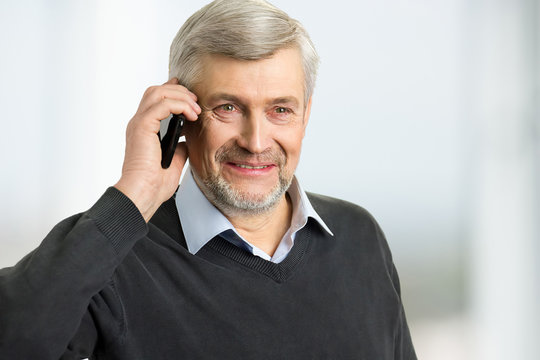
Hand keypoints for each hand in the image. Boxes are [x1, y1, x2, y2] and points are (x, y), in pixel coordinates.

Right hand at [114, 78, 200, 221]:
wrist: (144, 193)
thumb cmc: (155, 183)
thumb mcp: (174, 159)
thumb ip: (179, 145)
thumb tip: (188, 139)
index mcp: (144, 129)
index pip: (156, 100)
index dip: (173, 91)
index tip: (190, 95)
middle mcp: (139, 123)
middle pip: (156, 91)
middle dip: (179, 91)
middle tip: (196, 101)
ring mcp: (139, 123)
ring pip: (158, 92)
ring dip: (180, 96)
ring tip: (196, 108)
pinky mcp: (142, 126)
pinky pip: (162, 104)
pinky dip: (179, 105)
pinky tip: (191, 115)